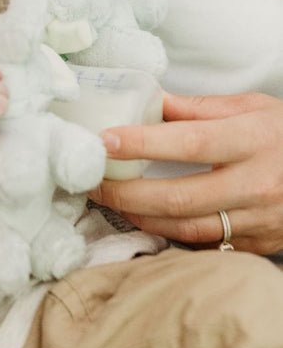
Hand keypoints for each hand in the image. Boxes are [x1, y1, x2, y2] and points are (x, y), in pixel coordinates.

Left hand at [89, 91, 282, 254]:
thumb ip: (197, 108)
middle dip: (125, 193)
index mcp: (251, 140)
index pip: (187, 142)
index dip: (142, 143)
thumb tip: (148, 101)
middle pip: (177, 196)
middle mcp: (254, 184)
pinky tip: (146, 219)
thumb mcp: (251, 108)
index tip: (104, 140)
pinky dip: (169, 234)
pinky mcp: (255, 246)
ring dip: (139, 217)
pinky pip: (203, 245)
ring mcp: (256, 221)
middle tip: (91, 181)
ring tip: (109, 200)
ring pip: (185, 229)